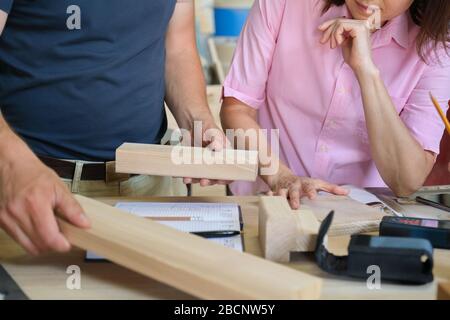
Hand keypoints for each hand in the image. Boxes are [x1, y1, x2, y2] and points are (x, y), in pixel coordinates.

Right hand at [0, 138, 89, 254]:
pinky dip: (30, 239)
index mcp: (35, 205)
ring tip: (51, 232)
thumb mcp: (59, 187)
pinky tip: (38, 228)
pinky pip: (18, 239)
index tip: (69, 243)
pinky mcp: (1, 221)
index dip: (61, 245)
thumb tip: (84, 224)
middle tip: (62, 237)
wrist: (10, 165)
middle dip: (53, 245)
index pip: (49, 238)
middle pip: (39, 246)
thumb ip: (72, 208)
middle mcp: (18, 214)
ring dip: (42, 245)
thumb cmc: (34, 174)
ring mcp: (6, 219)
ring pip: (28, 246)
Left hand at [182, 119, 232, 186]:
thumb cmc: (208, 128)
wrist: (194, 125)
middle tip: (203, 181)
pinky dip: (188, 175)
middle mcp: (216, 163)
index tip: (219, 180)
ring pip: (203, 177)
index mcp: (225, 157)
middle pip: (215, 177)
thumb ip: (217, 140)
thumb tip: (217, 148)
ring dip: (196, 180)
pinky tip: (183, 176)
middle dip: (209, 181)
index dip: (226, 178)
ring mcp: (205, 165)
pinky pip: (192, 173)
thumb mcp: (214, 133)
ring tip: (189, 179)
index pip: (230, 171)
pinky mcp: (195, 164)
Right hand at [264, 166, 348, 209]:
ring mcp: (284, 188)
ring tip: (281, 203)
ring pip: (281, 193)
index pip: (310, 186)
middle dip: (295, 197)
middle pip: (294, 190)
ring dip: (281, 197)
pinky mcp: (275, 192)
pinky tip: (267, 198)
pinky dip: (268, 196)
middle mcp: (294, 185)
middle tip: (296, 206)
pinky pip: (270, 194)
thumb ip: (330, 188)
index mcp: (305, 183)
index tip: (313, 197)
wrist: (281, 176)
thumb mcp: (317, 183)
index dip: (311, 191)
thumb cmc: (303, 183)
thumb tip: (347, 193)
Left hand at [319, 14, 377, 73]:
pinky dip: (336, 35)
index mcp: (359, 26)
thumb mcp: (343, 42)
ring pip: (339, 23)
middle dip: (328, 30)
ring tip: (333, 46)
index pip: (342, 20)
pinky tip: (339, 44)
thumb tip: (329, 26)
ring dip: (332, 35)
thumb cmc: (353, 58)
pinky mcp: (359, 28)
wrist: (361, 66)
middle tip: (322, 41)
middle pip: (339, 20)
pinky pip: (341, 26)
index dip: (329, 24)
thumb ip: (340, 34)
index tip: (320, 30)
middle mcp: (362, 23)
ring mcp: (362, 24)